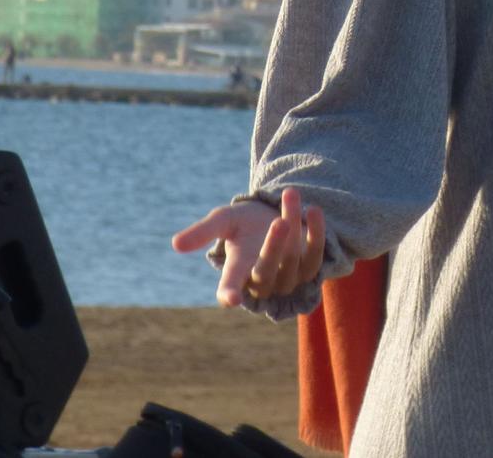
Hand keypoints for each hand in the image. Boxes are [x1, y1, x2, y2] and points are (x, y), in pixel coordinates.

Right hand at [171, 187, 324, 307]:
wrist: (274, 215)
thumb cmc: (243, 222)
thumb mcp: (223, 220)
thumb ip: (203, 231)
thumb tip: (175, 244)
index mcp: (237, 271)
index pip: (230, 288)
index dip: (229, 293)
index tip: (230, 299)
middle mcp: (262, 280)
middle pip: (267, 273)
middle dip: (274, 248)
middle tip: (278, 222)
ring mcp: (287, 277)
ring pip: (293, 259)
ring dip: (294, 226)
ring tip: (289, 193)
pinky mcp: (309, 267)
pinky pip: (316, 255)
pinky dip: (316, 233)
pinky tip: (313, 209)